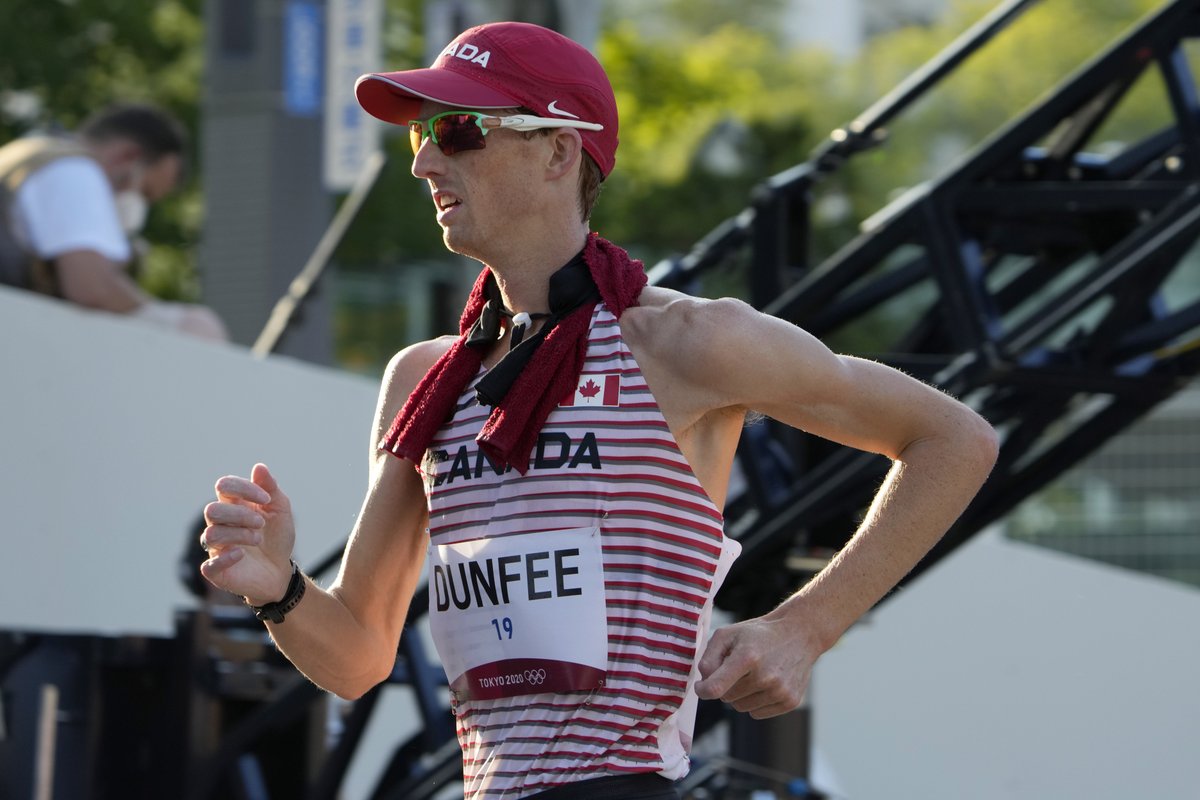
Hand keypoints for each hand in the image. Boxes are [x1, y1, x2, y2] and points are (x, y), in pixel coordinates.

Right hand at [200, 463, 295, 604]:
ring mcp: (216, 548)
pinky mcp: (216, 571)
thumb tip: (259, 467)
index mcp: (232, 505)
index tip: (266, 499)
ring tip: (257, 538)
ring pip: (211, 534)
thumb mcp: (280, 511)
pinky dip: (224, 558)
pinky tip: (241, 554)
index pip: (223, 486)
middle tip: (261, 523)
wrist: (281, 571)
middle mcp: (220, 524)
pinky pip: (208, 565)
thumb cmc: (277, 538)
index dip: (243, 488)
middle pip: (212, 510)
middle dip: (239, 514)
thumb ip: (271, 488)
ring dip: (238, 534)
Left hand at [694, 614, 818, 718]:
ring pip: (741, 708)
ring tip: (753, 674)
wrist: (799, 634)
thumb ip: (709, 656)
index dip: (703, 690)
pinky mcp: (790, 701)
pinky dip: (755, 702)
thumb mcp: (728, 633)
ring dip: (740, 695)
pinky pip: (758, 714)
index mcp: (747, 657)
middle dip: (725, 685)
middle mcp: (765, 676)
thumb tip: (704, 681)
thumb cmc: (758, 634)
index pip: (715, 687)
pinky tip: (766, 684)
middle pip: (727, 698)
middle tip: (737, 669)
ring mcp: (780, 691)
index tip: (701, 686)